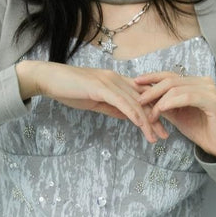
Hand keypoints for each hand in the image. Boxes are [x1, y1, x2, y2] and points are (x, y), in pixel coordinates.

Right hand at [20, 60, 168, 142]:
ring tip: (154, 137)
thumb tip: (128, 117)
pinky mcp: (101, 87)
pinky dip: (132, 114)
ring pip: (134, 103)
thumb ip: (113, 107)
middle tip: (166, 135)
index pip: (140, 97)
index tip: (161, 127)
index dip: (153, 112)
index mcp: (117, 82)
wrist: (50, 79)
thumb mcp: (96, 101)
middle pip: (142, 101)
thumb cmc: (70, 89)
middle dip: (156, 119)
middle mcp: (117, 79)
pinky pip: (121, 102)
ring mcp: (110, 82)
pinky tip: (141, 125)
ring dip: (146, 122)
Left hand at [134, 71, 215, 159]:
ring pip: (177, 88)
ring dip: (160, 101)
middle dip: (152, 90)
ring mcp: (209, 90)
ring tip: (150, 114)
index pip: (170, 75)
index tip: (135, 82)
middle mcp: (203, 82)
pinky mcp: (212, 101)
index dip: (152, 77)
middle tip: (139, 101)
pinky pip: (187, 97)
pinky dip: (172, 102)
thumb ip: (163, 105)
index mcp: (195, 83)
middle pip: (171, 80)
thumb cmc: (199, 129)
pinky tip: (161, 109)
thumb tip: (144, 98)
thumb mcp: (176, 115)